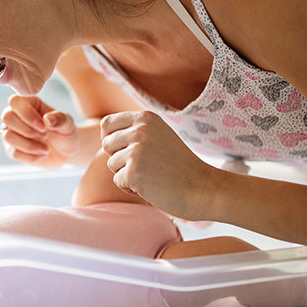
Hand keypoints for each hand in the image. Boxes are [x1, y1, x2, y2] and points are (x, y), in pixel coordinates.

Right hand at [0, 95, 77, 166]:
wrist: (66, 151)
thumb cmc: (64, 131)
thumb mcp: (67, 123)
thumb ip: (60, 119)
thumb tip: (47, 119)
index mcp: (29, 103)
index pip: (15, 101)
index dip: (27, 114)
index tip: (44, 126)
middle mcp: (16, 115)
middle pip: (7, 117)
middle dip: (27, 130)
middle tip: (45, 136)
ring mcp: (11, 133)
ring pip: (8, 136)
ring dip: (29, 145)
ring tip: (46, 149)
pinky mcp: (12, 149)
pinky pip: (14, 153)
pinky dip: (31, 156)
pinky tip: (42, 154)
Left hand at [101, 111, 219, 220]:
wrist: (203, 189)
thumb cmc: (180, 167)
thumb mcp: (159, 137)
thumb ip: (135, 132)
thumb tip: (103, 138)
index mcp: (146, 118)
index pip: (107, 124)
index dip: (111, 139)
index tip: (127, 150)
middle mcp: (140, 130)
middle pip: (106, 145)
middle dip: (120, 159)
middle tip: (146, 166)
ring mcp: (136, 150)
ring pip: (112, 164)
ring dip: (127, 174)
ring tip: (152, 176)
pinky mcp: (134, 172)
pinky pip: (118, 181)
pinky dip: (131, 188)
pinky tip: (152, 187)